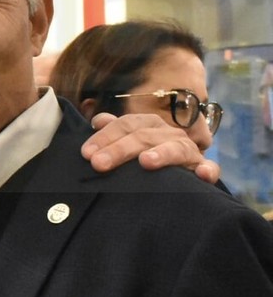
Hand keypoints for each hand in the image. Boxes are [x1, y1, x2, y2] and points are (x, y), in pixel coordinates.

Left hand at [82, 113, 220, 183]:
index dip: (105, 137)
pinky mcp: (203, 169)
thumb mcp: (128, 143)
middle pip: (143, 136)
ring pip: (174, 148)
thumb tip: (98, 120)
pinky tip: (202, 175)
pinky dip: (207, 170)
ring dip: (161, 153)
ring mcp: (187, 151)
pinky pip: (209, 168)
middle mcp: (168, 134)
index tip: (86, 154)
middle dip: (119, 149)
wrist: (180, 176)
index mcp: (148, 126)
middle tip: (99, 164)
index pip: (126, 125)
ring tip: (145, 161)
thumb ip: (114, 131)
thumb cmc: (146, 157)